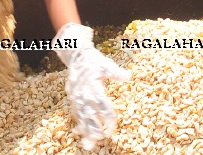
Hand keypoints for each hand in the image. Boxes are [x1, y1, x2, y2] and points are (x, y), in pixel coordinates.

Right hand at [54, 23, 131, 150]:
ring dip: (85, 131)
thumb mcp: (106, 64)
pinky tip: (80, 134)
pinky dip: (79, 124)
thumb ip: (116, 72)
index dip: (107, 117)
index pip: (102, 105)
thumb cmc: (94, 61)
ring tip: (89, 145)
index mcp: (93, 87)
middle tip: (100, 139)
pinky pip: (75, 114)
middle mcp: (83, 95)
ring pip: (81, 118)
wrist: (77, 56)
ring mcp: (77, 98)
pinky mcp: (73, 99)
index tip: (113, 126)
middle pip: (89, 115)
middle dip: (94, 129)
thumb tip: (128, 76)